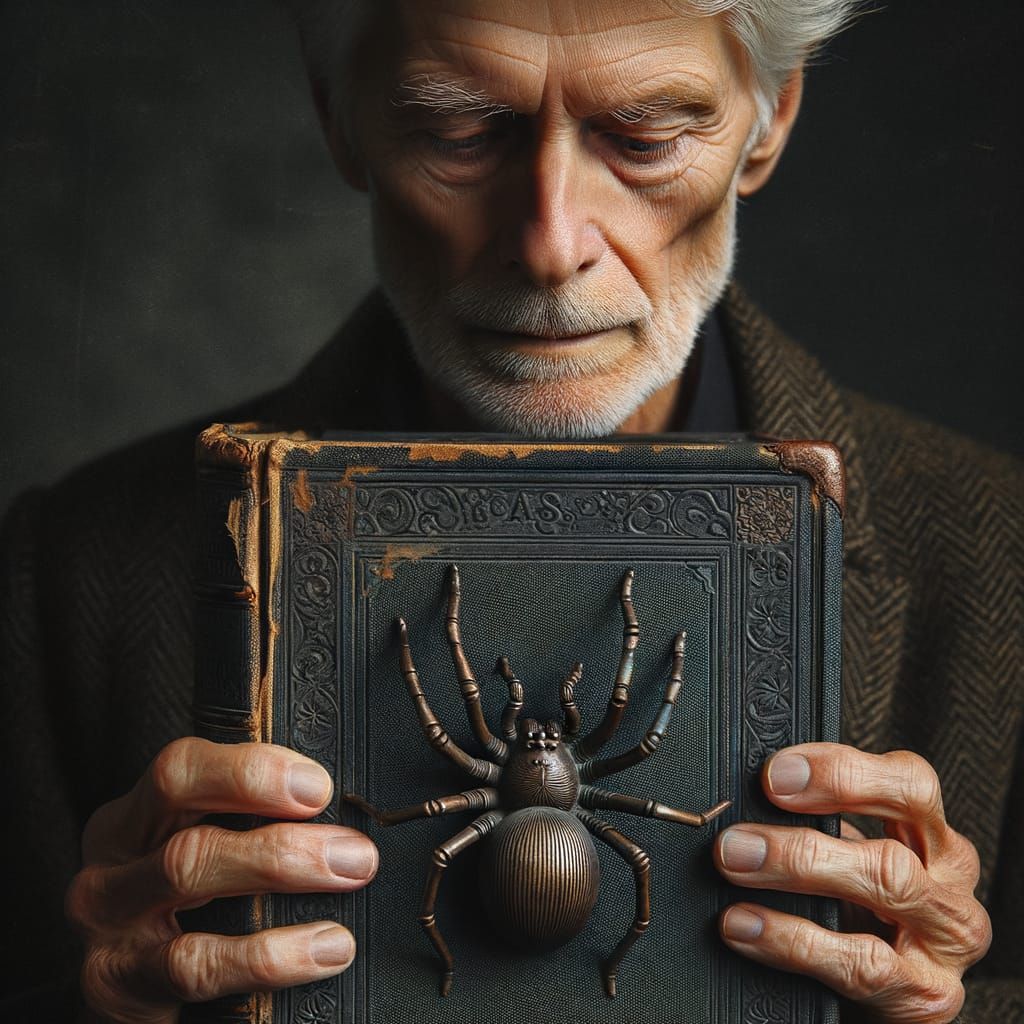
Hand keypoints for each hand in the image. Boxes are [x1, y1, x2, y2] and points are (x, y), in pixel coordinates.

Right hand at [65, 737, 377, 1022]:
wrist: (117, 997)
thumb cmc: (182, 906)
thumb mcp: (198, 850)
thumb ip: (248, 823)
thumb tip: (341, 813)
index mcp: (136, 817)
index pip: (182, 770)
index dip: (251, 772)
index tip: (318, 786)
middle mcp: (113, 864)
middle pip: (189, 837)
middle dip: (283, 843)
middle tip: (354, 852)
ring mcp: (111, 928)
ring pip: (190, 885)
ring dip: (283, 880)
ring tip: (348, 883)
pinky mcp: (120, 987)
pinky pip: (199, 966)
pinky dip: (272, 957)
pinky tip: (327, 950)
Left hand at [713, 742, 990, 1022]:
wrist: (889, 1001)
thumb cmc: (861, 918)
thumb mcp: (846, 861)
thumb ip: (815, 825)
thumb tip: (741, 801)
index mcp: (932, 836)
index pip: (906, 781)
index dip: (840, 769)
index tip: (774, 772)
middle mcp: (950, 881)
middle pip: (893, 842)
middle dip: (806, 833)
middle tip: (738, 836)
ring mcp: (947, 941)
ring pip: (886, 886)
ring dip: (798, 870)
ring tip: (736, 865)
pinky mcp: (929, 997)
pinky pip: (862, 964)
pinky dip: (793, 942)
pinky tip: (746, 927)